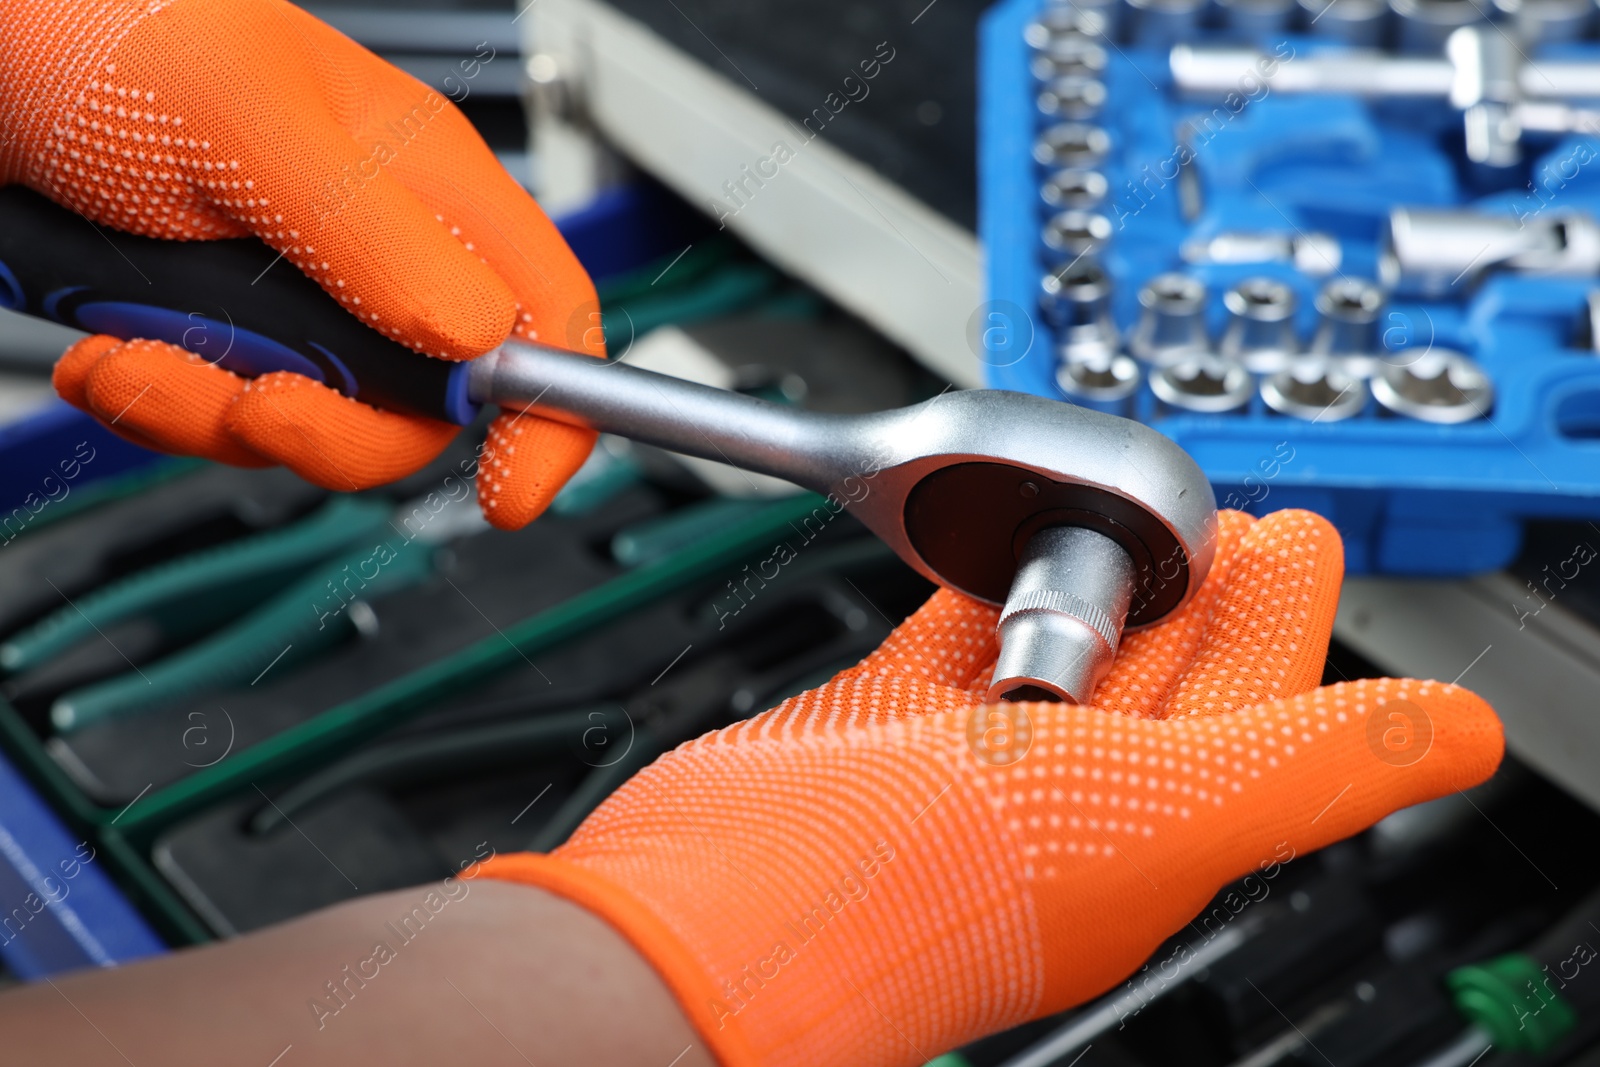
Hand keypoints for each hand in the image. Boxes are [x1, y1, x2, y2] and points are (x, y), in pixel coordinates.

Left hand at [1, 0, 601, 527]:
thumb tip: (476, 342)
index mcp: (428, 190)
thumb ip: (376, 238)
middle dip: (331, 431)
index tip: (509, 491)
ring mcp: (296, 297)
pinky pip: (225, 415)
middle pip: (422, 408)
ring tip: (135, 350)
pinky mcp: (221, 329)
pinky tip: (111, 349)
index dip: (550, 412)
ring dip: (211, 413)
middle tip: (255, 403)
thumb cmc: (114, 27)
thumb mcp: (255, 127)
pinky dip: (158, 403)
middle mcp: (378, 253)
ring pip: (315, 425)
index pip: (543, 317)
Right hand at [480, 510, 1503, 1066]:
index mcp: (1150, 830)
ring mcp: (966, 765)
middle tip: (1223, 514)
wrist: (730, 904)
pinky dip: (971, 591)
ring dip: (1086, 579)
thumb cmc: (929, 884)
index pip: (1247, 706)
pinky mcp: (877, 729)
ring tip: (1117, 509)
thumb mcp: (1168, 807)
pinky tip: (986, 556)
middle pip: (1155, 670)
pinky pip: (944, 641)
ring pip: (1047, 648)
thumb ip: (1314, 758)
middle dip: (1195, 584)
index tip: (1297, 533)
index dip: (1279, 615)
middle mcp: (1064, 801)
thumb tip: (1457, 739)